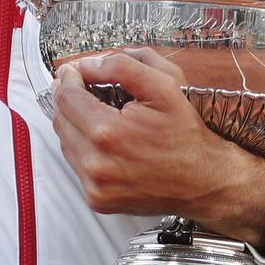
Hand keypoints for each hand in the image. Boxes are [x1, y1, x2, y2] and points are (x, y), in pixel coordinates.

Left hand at [50, 48, 264, 247]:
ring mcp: (94, 186)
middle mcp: (95, 163)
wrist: (203, 182)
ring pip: (65, 142)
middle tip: (82, 86)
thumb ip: (122, 67)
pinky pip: (76, 165)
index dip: (68, 78)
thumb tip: (86, 65)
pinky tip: (104, 139)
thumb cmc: (186, 135)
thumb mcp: (164, 86)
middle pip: (60, 120)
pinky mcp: (97, 200)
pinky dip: (83, 148)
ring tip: (95, 111)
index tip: (75, 71)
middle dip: (69, 99)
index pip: (66, 97)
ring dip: (74, 123)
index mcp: (107, 132)